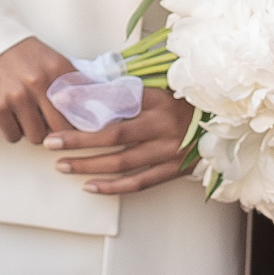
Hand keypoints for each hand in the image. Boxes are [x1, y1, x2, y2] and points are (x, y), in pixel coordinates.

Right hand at [0, 38, 83, 145]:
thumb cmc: (17, 53)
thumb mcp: (49, 59)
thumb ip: (68, 83)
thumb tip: (87, 111)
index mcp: (58, 69)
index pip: (80, 109)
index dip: (76, 120)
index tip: (71, 122)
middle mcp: (40, 83)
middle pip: (61, 128)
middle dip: (55, 130)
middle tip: (46, 123)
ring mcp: (17, 96)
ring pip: (36, 137)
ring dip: (31, 131)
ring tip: (24, 117)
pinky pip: (13, 136)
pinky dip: (11, 131)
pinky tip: (8, 117)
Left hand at [47, 83, 196, 196]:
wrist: (222, 123)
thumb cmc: (183, 104)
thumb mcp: (157, 90)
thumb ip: (125, 90)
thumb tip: (83, 87)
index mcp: (159, 100)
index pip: (116, 102)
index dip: (86, 103)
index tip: (59, 103)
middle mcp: (164, 126)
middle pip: (114, 135)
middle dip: (78, 140)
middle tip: (51, 142)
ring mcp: (170, 151)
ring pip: (122, 162)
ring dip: (88, 165)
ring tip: (62, 165)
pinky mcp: (173, 170)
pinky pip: (138, 182)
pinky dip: (112, 186)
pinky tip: (89, 185)